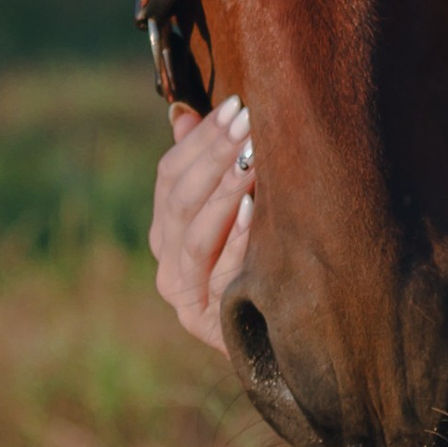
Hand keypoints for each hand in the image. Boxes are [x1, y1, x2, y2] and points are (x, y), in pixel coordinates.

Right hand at [150, 97, 253, 352]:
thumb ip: (204, 166)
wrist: (283, 342)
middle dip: (214, 158)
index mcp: (165, 230)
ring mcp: (184, 297)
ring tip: (252, 159)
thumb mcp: (234, 210)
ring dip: (224, 193)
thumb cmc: (261, 262)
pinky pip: (222, 276)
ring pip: (194, 238)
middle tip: (248, 122)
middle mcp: (166, 263)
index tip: (235, 105)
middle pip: (179, 202)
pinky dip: (237, 242)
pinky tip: (257, 212)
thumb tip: (183, 112)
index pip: (168, 175)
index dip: (200, 139)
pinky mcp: (208, 324)